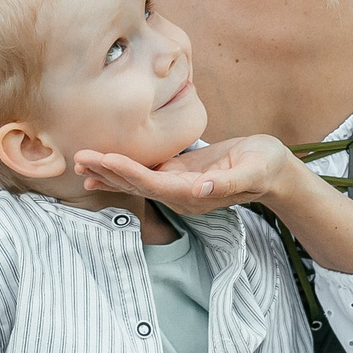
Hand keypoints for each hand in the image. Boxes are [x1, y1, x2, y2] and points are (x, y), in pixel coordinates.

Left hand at [73, 133, 303, 215]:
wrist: (273, 171)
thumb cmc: (266, 166)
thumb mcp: (253, 170)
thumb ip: (228, 182)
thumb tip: (200, 188)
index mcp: (194, 194)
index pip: (153, 184)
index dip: (128, 172)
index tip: (105, 159)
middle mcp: (180, 194)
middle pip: (137, 185)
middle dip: (108, 172)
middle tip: (79, 158)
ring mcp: (177, 185)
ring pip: (136, 181)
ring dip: (109, 172)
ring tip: (81, 164)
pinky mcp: (178, 173)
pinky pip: (144, 173)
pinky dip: (121, 169)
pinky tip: (103, 165)